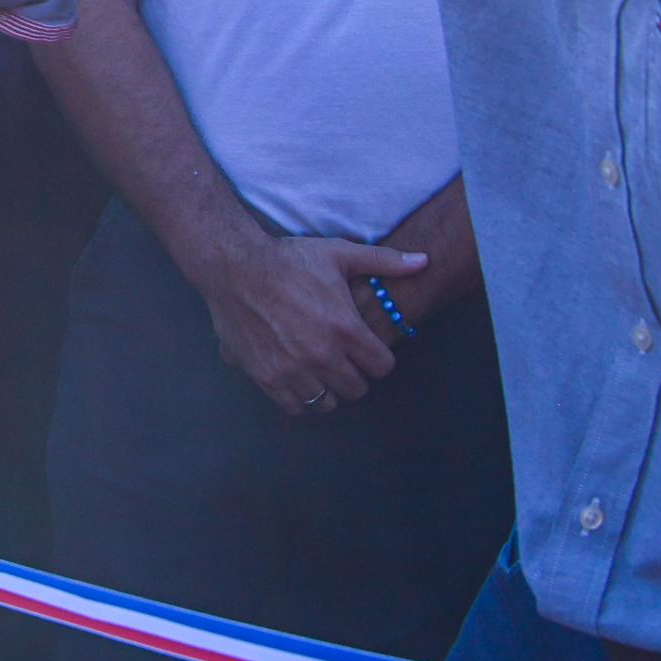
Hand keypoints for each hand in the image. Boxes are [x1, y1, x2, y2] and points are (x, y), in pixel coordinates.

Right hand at [191, 230, 420, 414]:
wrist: (236, 268)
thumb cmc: (290, 259)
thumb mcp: (340, 254)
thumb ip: (384, 262)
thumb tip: (424, 261)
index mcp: (346, 328)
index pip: (382, 367)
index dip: (379, 358)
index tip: (369, 350)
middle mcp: (322, 355)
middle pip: (357, 389)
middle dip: (355, 375)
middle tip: (345, 360)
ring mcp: (293, 370)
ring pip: (327, 403)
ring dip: (329, 389)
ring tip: (321, 371)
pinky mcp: (266, 377)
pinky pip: (295, 407)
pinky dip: (300, 398)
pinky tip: (298, 379)